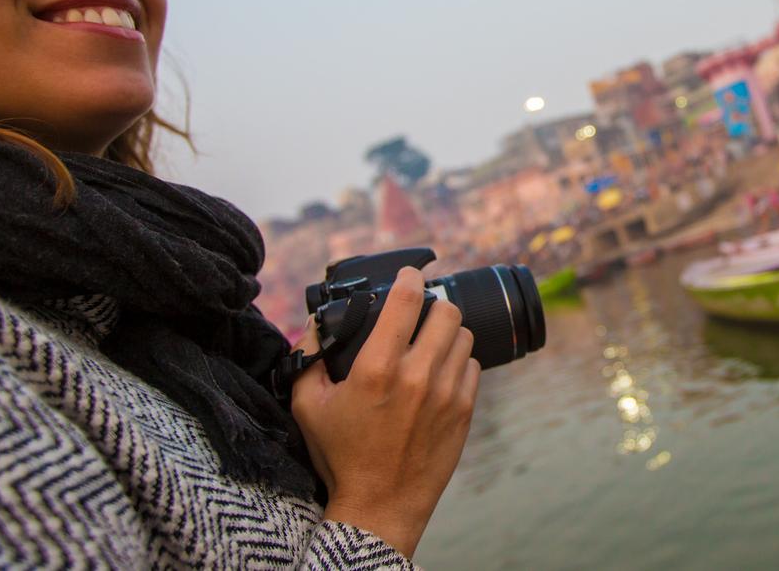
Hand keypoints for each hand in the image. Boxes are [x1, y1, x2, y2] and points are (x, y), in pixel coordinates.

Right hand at [290, 267, 479, 557]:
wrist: (380, 504)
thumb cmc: (340, 456)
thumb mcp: (306, 405)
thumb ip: (308, 358)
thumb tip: (318, 323)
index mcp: (377, 368)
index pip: (406, 300)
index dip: (409, 277)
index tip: (408, 274)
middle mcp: (417, 375)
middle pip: (446, 311)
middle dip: (432, 305)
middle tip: (420, 312)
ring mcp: (447, 393)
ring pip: (463, 335)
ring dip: (446, 333)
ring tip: (430, 342)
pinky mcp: (464, 411)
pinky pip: (472, 366)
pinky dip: (458, 362)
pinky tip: (441, 371)